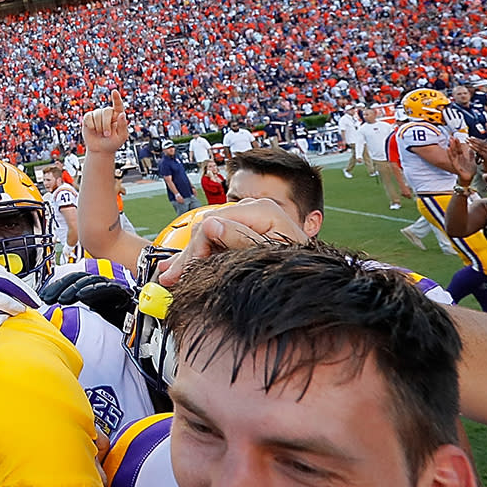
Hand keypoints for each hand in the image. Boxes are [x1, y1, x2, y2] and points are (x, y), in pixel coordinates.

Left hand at [38, 269, 137, 331]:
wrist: (139, 327)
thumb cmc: (116, 325)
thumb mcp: (90, 319)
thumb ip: (75, 314)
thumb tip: (54, 316)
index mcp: (92, 290)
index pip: (71, 281)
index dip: (56, 286)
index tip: (42, 296)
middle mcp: (100, 285)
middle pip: (78, 278)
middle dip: (60, 287)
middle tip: (47, 298)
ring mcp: (111, 287)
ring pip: (89, 280)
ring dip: (73, 288)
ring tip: (60, 298)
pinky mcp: (122, 292)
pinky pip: (106, 287)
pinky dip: (93, 290)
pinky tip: (82, 296)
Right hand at [81, 91, 128, 156]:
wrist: (100, 149)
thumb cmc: (113, 143)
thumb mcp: (121, 136)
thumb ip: (123, 125)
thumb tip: (122, 114)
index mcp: (118, 115)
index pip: (118, 105)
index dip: (116, 98)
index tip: (114, 92)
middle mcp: (108, 113)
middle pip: (106, 111)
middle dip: (106, 124)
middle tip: (107, 134)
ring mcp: (98, 114)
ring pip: (97, 114)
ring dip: (99, 127)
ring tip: (100, 134)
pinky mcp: (88, 118)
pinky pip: (88, 117)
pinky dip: (90, 125)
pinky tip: (92, 130)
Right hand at [156, 197, 308, 285]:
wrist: (315, 276)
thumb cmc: (299, 265)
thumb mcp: (269, 254)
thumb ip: (241, 239)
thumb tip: (210, 224)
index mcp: (261, 209)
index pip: (215, 221)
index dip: (198, 246)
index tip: (187, 270)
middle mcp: (253, 208)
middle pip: (208, 227)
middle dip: (189, 254)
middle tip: (171, 278)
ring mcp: (248, 218)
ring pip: (207, 234)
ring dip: (189, 257)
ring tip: (171, 276)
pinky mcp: (245, 230)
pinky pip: (215, 240)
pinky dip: (200, 255)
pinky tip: (182, 266)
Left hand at [467, 137, 486, 172]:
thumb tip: (479, 141)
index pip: (486, 143)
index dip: (478, 139)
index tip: (472, 137)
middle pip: (483, 144)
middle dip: (475, 140)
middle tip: (468, 138)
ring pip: (481, 147)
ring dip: (473, 143)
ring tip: (468, 140)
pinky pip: (480, 151)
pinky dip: (474, 148)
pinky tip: (470, 145)